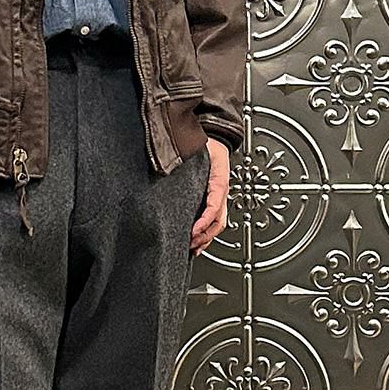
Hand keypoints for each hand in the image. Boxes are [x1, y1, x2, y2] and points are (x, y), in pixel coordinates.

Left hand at [190, 137, 230, 257]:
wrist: (218, 140)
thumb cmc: (209, 145)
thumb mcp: (200, 149)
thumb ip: (185, 158)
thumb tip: (168, 164)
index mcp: (219, 182)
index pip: (214, 206)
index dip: (204, 221)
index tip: (193, 231)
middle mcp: (220, 193)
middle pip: (218, 221)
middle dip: (205, 236)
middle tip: (190, 244)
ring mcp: (219, 199)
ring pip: (217, 224)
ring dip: (206, 239)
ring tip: (193, 249)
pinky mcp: (214, 201)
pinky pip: (213, 221)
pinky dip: (206, 235)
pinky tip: (196, 243)